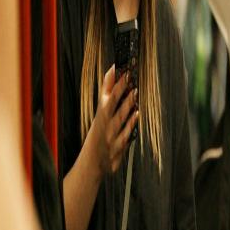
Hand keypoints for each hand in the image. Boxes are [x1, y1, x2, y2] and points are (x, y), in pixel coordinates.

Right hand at [92, 61, 136, 178]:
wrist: (92, 162)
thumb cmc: (100, 132)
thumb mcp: (101, 111)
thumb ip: (108, 90)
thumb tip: (113, 69)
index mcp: (101, 113)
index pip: (106, 94)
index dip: (113, 80)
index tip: (120, 68)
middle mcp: (104, 123)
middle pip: (111, 104)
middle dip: (120, 89)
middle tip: (129, 76)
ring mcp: (110, 134)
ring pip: (119, 118)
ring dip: (126, 105)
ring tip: (134, 92)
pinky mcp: (117, 147)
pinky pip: (124, 135)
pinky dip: (130, 125)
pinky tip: (137, 115)